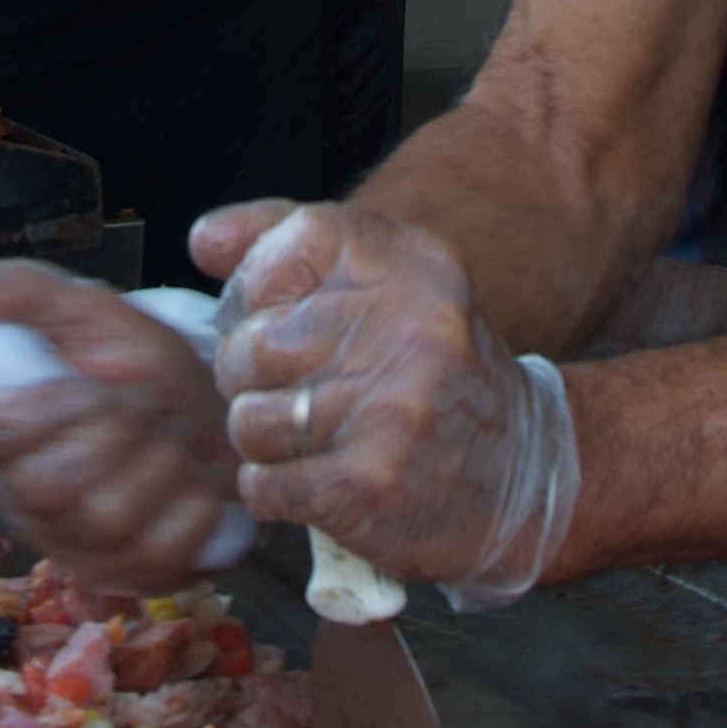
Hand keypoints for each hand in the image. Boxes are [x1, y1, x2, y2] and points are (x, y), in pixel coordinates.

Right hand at [0, 260, 243, 592]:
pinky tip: (192, 483)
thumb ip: (16, 291)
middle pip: (45, 487)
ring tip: (170, 437)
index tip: (85, 384)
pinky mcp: (121, 576)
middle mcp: (15, 496)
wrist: (217, 412)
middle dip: (115, 432)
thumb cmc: (144, 364)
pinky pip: (155, 556)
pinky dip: (190, 508)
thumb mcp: (88, 311)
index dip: (35, 411)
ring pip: (104, 522)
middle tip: (144, 402)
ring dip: (159, 463)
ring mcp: (68, 545)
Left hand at [198, 201, 579, 607]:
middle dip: (253, 376)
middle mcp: (405, 329)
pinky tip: (317, 478)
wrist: (521, 475)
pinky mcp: (367, 486)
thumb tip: (205, 239)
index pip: (283, 248)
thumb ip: (294, 242)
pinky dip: (275, 488)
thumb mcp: (391, 283)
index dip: (259, 289)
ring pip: (248, 419)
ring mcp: (387, 411)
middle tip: (296, 390)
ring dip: (265, 439)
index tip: (280, 314)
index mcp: (411, 265)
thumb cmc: (437, 374)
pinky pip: (262, 484)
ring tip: (314, 438)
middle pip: (251, 344)